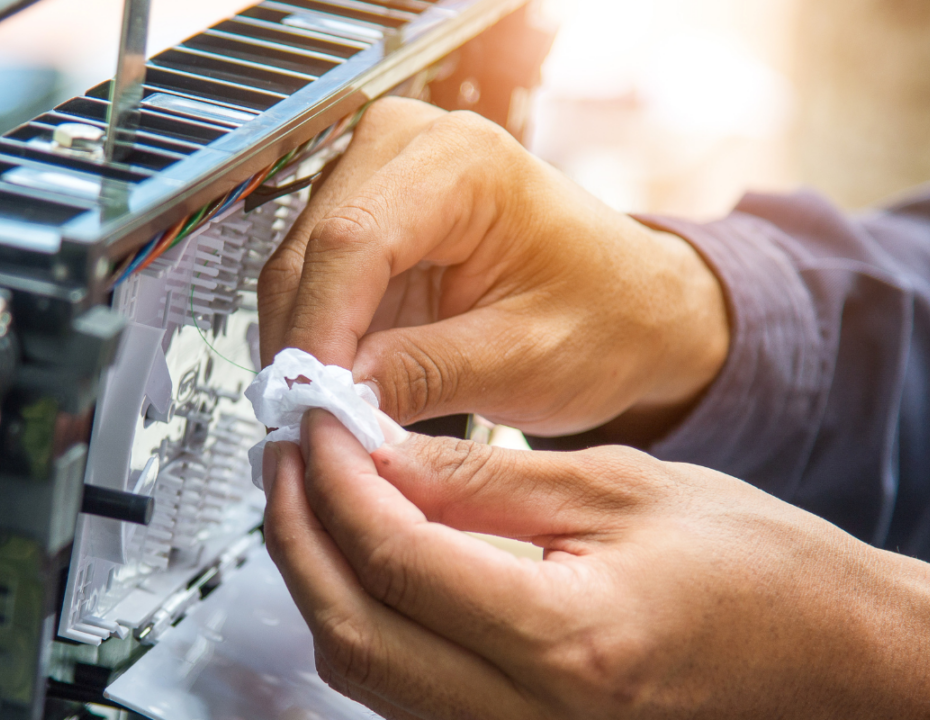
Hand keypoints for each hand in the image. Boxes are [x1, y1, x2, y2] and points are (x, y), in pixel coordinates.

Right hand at [258, 98, 728, 436]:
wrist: (632, 309)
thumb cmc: (606, 316)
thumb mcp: (523, 360)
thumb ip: (423, 375)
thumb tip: (331, 403)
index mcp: (464, 161)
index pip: (354, 241)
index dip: (321, 329)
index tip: (310, 405)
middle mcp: (408, 147)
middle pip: (310, 253)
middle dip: (306, 349)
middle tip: (313, 432)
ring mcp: (378, 177)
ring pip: (297, 272)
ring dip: (305, 350)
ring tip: (328, 423)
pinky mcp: (364, 218)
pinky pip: (312, 286)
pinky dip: (319, 344)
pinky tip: (338, 394)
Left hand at [263, 410, 929, 719]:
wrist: (834, 656)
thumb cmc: (761, 570)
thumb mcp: (621, 490)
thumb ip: (483, 480)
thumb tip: (376, 453)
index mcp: (567, 640)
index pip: (396, 558)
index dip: (336, 481)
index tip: (316, 421)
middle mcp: (532, 715)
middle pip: (353, 632)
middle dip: (299, 534)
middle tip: (291, 453)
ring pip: (364, 673)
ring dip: (322, 578)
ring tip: (316, 491)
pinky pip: (404, 691)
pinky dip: (368, 619)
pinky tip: (366, 555)